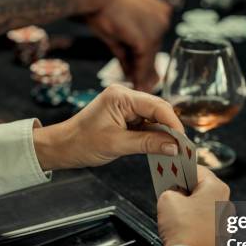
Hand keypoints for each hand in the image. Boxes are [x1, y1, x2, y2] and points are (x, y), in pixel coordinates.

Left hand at [33, 85, 183, 169]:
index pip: (157, 105)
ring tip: (174, 149)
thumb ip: (148, 144)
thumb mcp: (117, 144)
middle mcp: (125, 96)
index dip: (173, 123)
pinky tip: (161, 147)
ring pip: (154, 117)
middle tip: (182, 147)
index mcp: (121, 96)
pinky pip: (146, 124)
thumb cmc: (82, 143)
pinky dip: (154, 135)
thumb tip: (174, 146)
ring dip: (163, 133)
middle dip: (170, 128)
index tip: (183, 140)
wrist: (62, 147)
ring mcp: (125, 106)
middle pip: (158, 109)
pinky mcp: (125, 116)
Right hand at [84, 0, 171, 91]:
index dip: (144, 57)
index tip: (142, 73)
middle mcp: (163, 18)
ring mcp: (156, 29)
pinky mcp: (145, 40)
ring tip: (139, 88)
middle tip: (142, 84)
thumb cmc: (100, 2)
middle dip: (144, 67)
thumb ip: (128, 49)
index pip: (152, 39)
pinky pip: (142, 62)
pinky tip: (136, 85)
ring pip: (148, 57)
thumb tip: (132, 71)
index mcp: (159, 9)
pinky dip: (138, 75)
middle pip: (152, 49)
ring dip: (142, 74)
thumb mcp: (119, 27)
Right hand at [156, 166, 230, 245]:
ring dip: (190, 207)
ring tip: (174, 211)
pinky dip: (195, 222)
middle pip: (201, 189)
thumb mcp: (167, 199)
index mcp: (217, 188)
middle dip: (185, 190)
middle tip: (169, 192)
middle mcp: (226, 203)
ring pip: (204, 206)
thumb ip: (169, 190)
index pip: (196, 170)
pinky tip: (182, 226)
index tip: (170, 171)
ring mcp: (226, 222)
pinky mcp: (221, 237)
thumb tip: (172, 194)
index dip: (179, 170)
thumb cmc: (184, 231)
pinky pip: (206, 222)